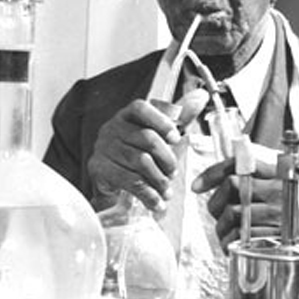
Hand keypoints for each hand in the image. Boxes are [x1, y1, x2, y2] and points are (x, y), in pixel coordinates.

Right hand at [88, 90, 208, 210]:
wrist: (112, 185)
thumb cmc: (139, 155)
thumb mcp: (160, 135)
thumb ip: (180, 116)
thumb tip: (201, 95)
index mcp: (126, 116)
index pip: (141, 108)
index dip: (161, 122)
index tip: (177, 139)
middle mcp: (111, 128)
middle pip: (146, 138)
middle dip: (166, 158)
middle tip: (173, 173)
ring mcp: (102, 148)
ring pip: (140, 161)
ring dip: (159, 179)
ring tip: (166, 190)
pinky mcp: (97, 168)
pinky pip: (128, 180)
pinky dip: (147, 194)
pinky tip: (156, 202)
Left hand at [191, 149, 282, 251]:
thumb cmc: (279, 212)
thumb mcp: (265, 187)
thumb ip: (236, 178)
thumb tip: (197, 186)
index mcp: (276, 172)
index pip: (238, 162)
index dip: (212, 173)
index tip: (197, 187)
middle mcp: (279, 189)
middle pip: (231, 184)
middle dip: (217, 203)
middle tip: (220, 213)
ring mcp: (278, 212)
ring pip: (232, 212)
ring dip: (222, 226)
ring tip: (228, 231)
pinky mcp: (275, 236)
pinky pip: (239, 236)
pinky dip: (229, 242)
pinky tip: (236, 242)